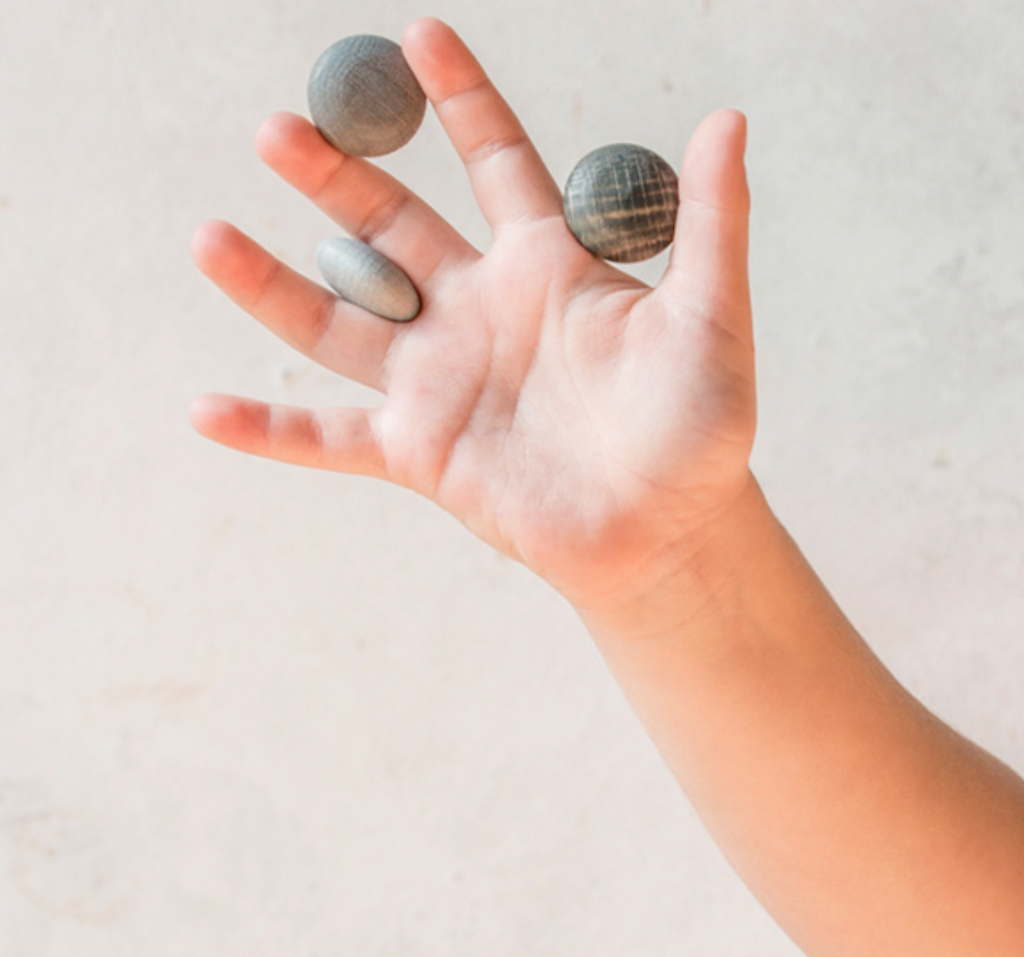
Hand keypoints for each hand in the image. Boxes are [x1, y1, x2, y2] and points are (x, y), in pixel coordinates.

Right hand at [190, 17, 755, 611]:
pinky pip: (328, 437)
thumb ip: (712, 221)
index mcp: (546, 268)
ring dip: (271, 285)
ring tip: (208, 236)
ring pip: (339, 323)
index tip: (421, 34)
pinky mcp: (419, 453)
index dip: (460, 100)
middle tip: (280, 129)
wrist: (669, 529)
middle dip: (336, 179)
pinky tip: (204, 410)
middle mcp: (480, 313)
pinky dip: (269, 430)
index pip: (494, 163)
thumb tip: (727, 117)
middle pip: (392, 231)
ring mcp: (441, 383)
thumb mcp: (711, 318)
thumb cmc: (700, 428)